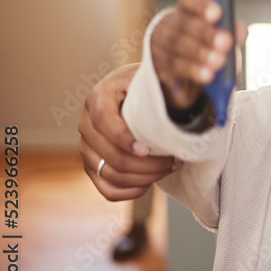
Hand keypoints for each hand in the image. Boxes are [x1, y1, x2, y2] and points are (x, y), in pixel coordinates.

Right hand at [78, 64, 178, 200]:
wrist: (129, 91)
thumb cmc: (144, 85)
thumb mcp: (149, 78)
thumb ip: (158, 86)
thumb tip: (185, 99)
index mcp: (98, 98)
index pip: (103, 121)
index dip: (123, 138)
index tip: (146, 149)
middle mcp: (86, 124)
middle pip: (110, 155)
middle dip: (148, 164)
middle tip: (175, 159)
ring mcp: (87, 148)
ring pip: (111, 174)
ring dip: (144, 178)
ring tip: (170, 167)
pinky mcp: (92, 165)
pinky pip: (106, 188)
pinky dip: (129, 192)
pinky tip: (150, 183)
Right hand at [151, 0, 232, 109]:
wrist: (185, 77)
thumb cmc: (207, 48)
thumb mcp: (221, 37)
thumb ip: (231, 31)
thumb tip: (240, 30)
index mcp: (186, 10)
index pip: (190, 1)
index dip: (203, 5)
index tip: (218, 14)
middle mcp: (169, 23)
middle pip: (184, 24)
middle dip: (206, 33)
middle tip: (225, 42)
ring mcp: (159, 43)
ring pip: (177, 45)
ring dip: (200, 53)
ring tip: (219, 61)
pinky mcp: (156, 64)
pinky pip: (173, 65)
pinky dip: (192, 70)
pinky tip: (207, 75)